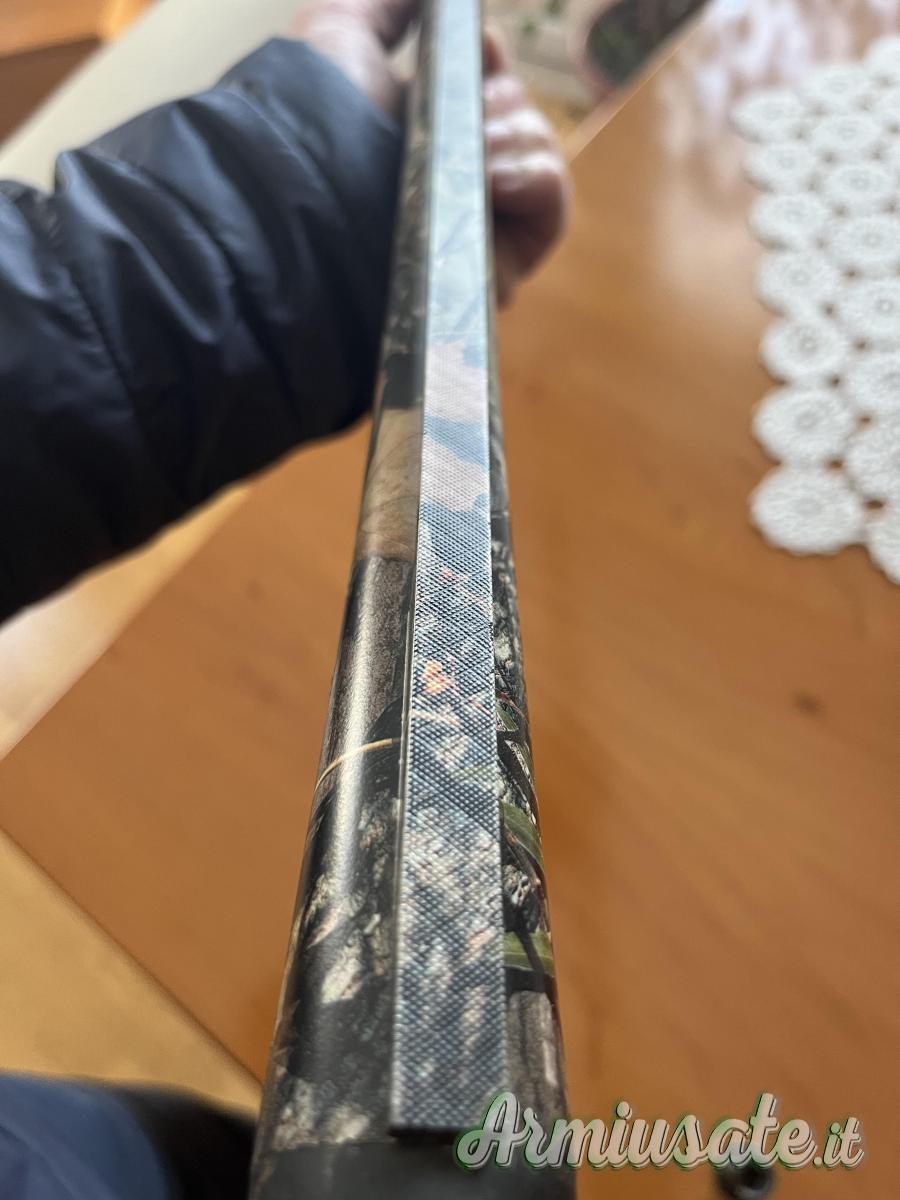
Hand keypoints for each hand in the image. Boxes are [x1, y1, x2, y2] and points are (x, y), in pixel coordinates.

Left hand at [289, 0, 570, 303]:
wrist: (308, 206)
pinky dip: (536, 178)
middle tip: (465, 108)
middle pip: (518, 115)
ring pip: (539, 153)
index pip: (483, 87)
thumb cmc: (313, 122)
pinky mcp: (500, 265)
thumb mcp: (340, 31)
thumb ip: (387, 3)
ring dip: (517, 135)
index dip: (490, 60)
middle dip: (502, 98)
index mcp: (415, 130)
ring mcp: (476, 226)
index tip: (484, 46)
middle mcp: (447, 180)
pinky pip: (551, 204)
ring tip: (473, 149)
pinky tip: (493, 181)